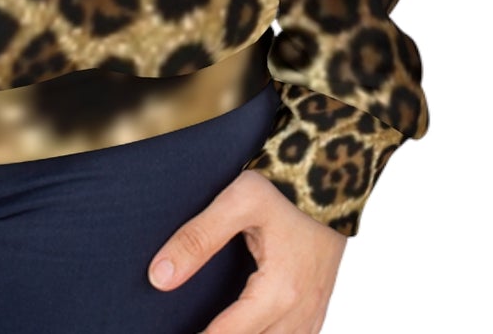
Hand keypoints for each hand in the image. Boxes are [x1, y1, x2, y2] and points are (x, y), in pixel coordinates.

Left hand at [147, 167, 346, 333]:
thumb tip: (160, 277)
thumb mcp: (238, 202)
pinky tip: (249, 327)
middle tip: (187, 327)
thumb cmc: (285, 186)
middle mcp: (300, 311)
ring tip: (212, 325)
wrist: (332, 173)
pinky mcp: (318, 304)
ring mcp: (313, 311)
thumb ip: (198, 238)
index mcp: (279, 291)